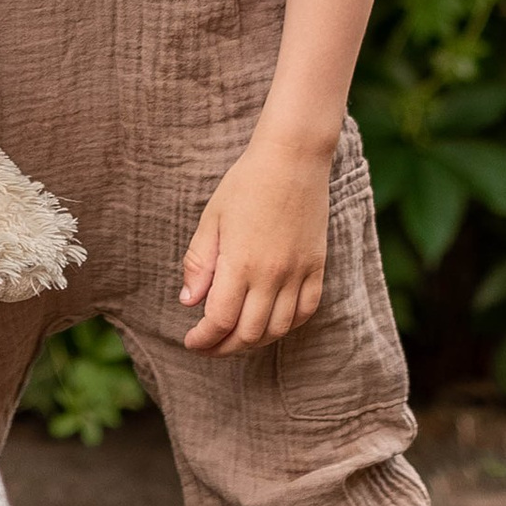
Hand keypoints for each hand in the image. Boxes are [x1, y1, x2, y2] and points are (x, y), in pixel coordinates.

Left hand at [180, 129, 332, 354]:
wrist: (293, 158)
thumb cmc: (245, 183)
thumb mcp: (212, 219)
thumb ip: (199, 263)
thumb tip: (188, 302)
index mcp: (239, 263)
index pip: (219, 321)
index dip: (203, 339)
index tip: (191, 341)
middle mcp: (271, 275)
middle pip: (248, 334)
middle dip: (224, 347)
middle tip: (209, 345)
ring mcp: (298, 272)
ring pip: (278, 329)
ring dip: (254, 341)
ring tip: (236, 337)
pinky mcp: (317, 266)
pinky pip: (306, 311)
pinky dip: (287, 325)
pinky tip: (271, 322)